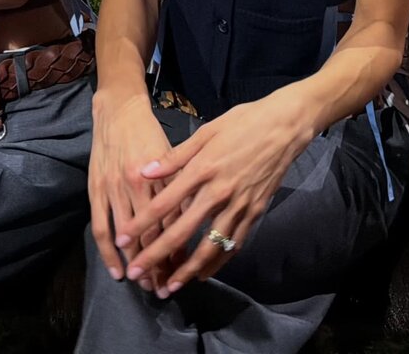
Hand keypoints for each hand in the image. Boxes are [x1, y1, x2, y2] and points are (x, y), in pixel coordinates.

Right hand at [89, 92, 177, 293]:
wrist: (118, 109)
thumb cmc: (150, 132)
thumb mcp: (172, 153)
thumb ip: (180, 182)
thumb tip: (192, 214)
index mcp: (159, 175)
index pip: (171, 220)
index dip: (176, 248)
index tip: (184, 269)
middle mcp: (136, 185)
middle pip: (150, 233)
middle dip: (158, 263)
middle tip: (165, 286)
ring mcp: (113, 189)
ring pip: (126, 236)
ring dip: (135, 262)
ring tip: (145, 283)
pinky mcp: (96, 189)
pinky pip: (101, 227)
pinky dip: (107, 252)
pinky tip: (115, 270)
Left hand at [121, 93, 313, 295]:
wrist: (285, 126)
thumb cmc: (244, 122)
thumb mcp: (207, 131)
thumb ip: (175, 156)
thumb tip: (145, 171)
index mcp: (203, 168)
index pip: (165, 203)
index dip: (142, 224)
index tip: (123, 240)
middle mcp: (219, 191)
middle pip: (182, 232)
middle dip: (156, 256)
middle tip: (137, 274)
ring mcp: (239, 205)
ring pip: (210, 247)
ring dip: (187, 270)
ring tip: (170, 286)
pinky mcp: (255, 211)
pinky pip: (234, 243)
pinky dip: (218, 261)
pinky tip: (204, 272)